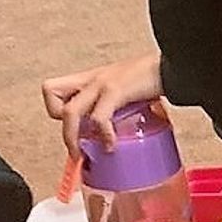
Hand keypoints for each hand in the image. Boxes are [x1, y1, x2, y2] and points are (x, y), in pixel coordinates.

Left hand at [42, 50, 162, 153]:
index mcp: (89, 80)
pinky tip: (112, 144)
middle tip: (77, 151)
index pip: (51, 89)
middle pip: (52, 98)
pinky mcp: (114, 90)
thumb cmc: (150, 79)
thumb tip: (118, 132)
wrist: (170, 68)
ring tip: (87, 154)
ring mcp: (100, 84)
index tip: (75, 127)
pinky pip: (99, 117)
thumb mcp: (123, 91)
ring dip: (73, 138)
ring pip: (69, 112)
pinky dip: (103, 135)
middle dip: (63, 130)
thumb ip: (114, 108)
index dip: (57, 110)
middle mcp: (90, 80)